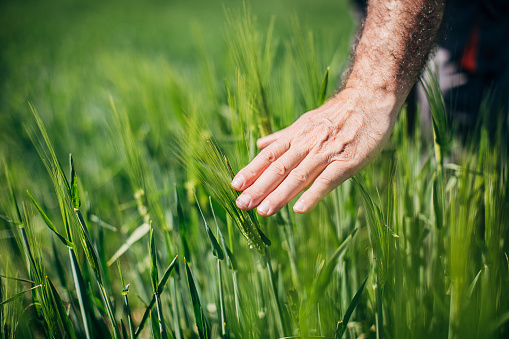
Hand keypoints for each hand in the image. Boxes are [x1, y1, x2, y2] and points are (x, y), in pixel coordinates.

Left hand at [231, 88, 397, 215]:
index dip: (252, 170)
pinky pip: (327, 180)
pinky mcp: (347, 161)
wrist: (370, 98)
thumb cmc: (337, 114)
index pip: (269, 155)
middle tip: (241, 204)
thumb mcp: (306, 121)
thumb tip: (259, 144)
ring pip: (299, 176)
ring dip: (279, 194)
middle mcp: (307, 144)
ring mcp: (327, 153)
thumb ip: (283, 136)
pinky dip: (313, 195)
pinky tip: (299, 209)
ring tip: (262, 211)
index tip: (235, 185)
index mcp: (297, 135)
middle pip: (279, 168)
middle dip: (259, 187)